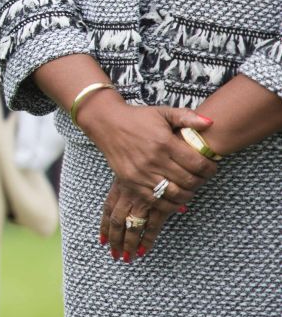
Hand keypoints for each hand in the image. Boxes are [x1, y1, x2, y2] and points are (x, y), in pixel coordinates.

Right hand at [77, 98, 214, 260]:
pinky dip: (170, 204)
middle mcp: (153, 160)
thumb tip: (210, 123)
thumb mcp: (162, 112)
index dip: (209, 168)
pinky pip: (156, 201)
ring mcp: (141, 173)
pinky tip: (176, 199)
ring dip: (188, 195)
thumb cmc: (137, 117)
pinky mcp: (131, 182)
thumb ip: (186, 117)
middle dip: (201, 181)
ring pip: (174, 194)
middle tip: (202, 178)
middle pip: (188, 181)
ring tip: (190, 188)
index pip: (197, 164)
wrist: (106, 123)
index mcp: (164, 142)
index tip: (211, 167)